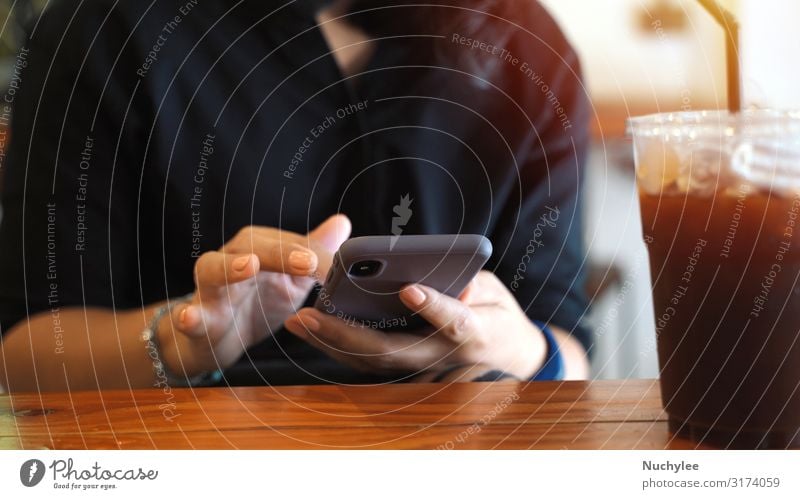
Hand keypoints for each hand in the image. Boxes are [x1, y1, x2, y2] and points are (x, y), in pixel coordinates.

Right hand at [162, 214, 350, 374]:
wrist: (219, 338)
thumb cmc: (257, 301)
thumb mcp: (292, 278)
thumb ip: (314, 252)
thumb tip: (343, 222)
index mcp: (258, 248)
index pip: (286, 242)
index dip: (313, 252)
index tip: (337, 264)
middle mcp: (231, 260)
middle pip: (252, 246)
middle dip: (280, 252)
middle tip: (308, 262)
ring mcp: (210, 288)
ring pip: (213, 270)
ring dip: (230, 267)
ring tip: (249, 266)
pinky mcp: (197, 318)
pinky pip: (189, 316)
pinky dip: (188, 316)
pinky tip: (189, 317)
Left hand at [284, 270, 547, 379]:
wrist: (504, 356)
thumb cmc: (497, 314)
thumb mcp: (496, 290)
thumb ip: (475, 285)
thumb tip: (454, 284)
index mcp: (477, 334)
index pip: (456, 323)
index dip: (435, 308)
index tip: (411, 290)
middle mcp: (443, 357)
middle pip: (393, 352)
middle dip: (348, 335)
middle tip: (310, 314)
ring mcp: (422, 369)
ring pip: (373, 362)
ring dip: (332, 344)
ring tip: (300, 321)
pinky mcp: (406, 370)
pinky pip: (368, 362)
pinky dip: (338, 347)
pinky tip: (312, 330)